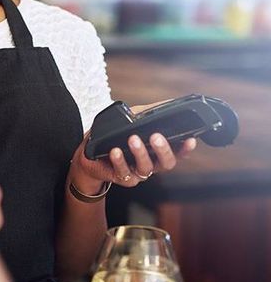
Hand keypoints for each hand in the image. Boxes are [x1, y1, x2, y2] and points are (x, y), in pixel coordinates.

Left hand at [69, 102, 197, 190]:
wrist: (91, 153)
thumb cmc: (116, 134)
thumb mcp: (134, 118)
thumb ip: (151, 112)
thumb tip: (169, 104)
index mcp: (156, 151)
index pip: (177, 151)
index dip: (185, 148)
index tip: (190, 139)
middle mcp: (150, 163)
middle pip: (166, 163)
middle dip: (163, 150)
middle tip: (156, 136)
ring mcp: (137, 172)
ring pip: (145, 167)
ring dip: (140, 152)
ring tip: (132, 139)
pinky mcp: (121, 177)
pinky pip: (123, 172)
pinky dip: (120, 160)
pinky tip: (116, 151)